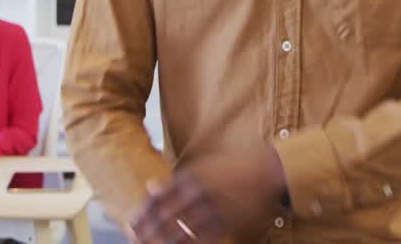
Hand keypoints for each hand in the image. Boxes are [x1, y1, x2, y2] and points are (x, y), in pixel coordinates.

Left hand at [130, 145, 286, 242]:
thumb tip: (150, 188)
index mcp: (190, 176)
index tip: (132, 225)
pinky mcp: (226, 222)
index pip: (157, 199)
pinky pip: (201, 240)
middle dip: (148, 233)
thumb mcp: (203, 166)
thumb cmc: (234, 167)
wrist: (269, 170)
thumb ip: (176, 179)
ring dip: (165, 242)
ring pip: (180, 232)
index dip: (142, 215)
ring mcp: (212, 208)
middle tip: (136, 241)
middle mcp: (198, 192)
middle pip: (164, 218)